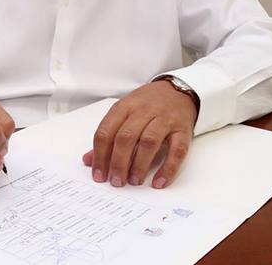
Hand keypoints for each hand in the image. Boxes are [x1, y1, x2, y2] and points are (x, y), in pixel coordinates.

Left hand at [81, 81, 196, 188]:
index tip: (99, 175)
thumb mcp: (125, 113)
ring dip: (139, 164)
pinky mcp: (183, 129)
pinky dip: (168, 168)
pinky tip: (159, 182)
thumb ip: (108, 136)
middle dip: (118, 162)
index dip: (100, 155)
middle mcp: (144, 110)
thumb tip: (88, 160)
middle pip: (126, 137)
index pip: (106, 131)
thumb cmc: (148, 105)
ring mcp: (165, 119)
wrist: (179, 89)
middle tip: (116, 181)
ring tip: (134, 181)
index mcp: (125, 106)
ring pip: (149, 142)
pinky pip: (177, 151)